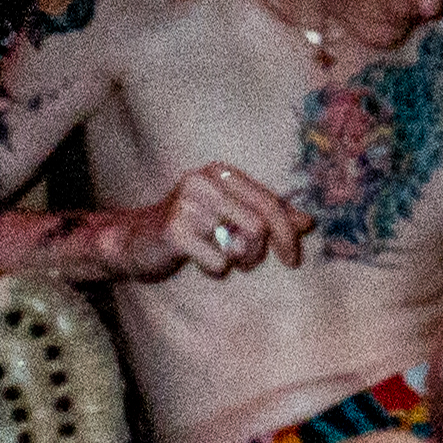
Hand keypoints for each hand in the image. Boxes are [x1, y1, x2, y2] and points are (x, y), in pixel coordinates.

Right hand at [126, 162, 312, 277]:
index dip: (287, 233)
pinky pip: (218, 261)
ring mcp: (187, 204)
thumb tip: (308, 223)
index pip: (270, 202)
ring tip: (220, 256)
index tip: (292, 259)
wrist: (134, 239)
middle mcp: (205, 181)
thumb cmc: (192, 227)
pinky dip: (214, 269)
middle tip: (245, 262)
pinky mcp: (174, 230)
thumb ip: (268, 215)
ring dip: (237, 261)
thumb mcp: (231, 215)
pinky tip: (198, 260)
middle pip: (260, 225)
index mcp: (222, 173)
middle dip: (258, 252)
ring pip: (242, 244)